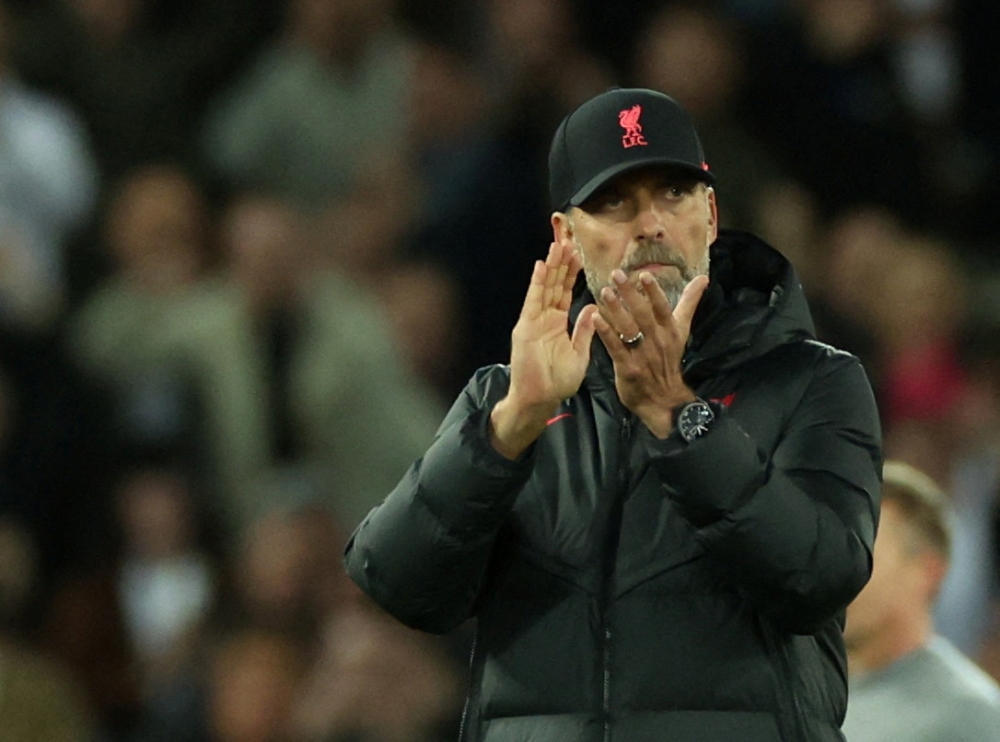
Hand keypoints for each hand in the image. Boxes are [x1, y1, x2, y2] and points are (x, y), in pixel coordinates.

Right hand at [490, 240, 596, 458]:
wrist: (539, 399)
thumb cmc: (557, 382)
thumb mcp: (579, 354)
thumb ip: (584, 331)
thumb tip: (594, 309)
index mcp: (557, 324)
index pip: (565, 292)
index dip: (571, 274)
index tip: (579, 255)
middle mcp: (544, 318)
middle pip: (554, 285)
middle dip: (561, 263)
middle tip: (568, 239)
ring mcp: (533, 321)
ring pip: (544, 288)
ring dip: (551, 266)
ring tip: (558, 245)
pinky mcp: (526, 327)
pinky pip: (533, 301)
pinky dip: (537, 283)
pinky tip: (542, 266)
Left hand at [593, 269, 708, 437]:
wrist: (663, 399)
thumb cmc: (669, 359)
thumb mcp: (682, 330)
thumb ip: (689, 302)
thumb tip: (703, 278)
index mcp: (670, 330)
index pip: (662, 308)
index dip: (654, 292)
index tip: (644, 275)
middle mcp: (657, 340)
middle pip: (643, 314)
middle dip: (630, 293)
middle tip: (616, 275)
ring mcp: (642, 355)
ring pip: (629, 328)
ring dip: (616, 309)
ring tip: (605, 292)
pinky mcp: (628, 367)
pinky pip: (615, 348)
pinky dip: (606, 333)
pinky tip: (595, 318)